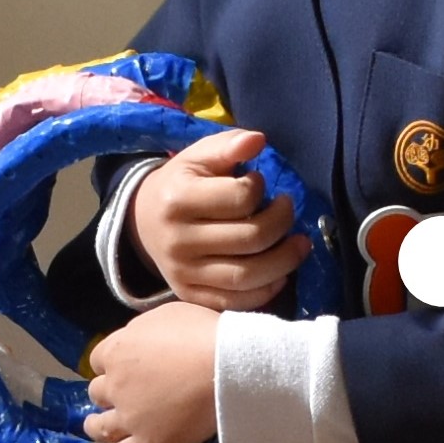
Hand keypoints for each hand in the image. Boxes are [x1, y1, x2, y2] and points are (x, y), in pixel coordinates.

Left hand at [83, 299, 225, 442]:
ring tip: (103, 428)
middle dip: (108, 393)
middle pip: (97, 392)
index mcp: (117, 350)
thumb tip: (137, 342)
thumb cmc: (203, 334)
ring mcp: (129, 418)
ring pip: (99, 427)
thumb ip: (142, 331)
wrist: (227, 367)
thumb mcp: (165, 315)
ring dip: (98, 426)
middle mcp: (115, 385)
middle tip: (123, 396)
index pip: (98, 360)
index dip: (111, 364)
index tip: (124, 368)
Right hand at [132, 127, 309, 308]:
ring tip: (300, 244)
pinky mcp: (190, 295)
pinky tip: (280, 273)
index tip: (258, 182)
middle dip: (282, 222)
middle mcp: (178, 240)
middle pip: (250, 239)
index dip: (259, 187)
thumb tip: (258, 140)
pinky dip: (266, 290)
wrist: (143, 222)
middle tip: (288, 209)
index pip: (239, 198)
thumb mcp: (198, 157)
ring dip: (285, 261)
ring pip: (247, 276)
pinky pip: (236, 301)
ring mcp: (183, 273)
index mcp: (178, 199)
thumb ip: (228, 145)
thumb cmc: (181, 184)